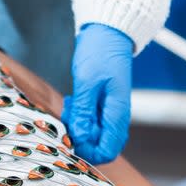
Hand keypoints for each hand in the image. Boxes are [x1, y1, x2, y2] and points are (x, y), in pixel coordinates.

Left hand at [62, 24, 134, 163]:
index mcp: (117, 112)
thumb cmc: (100, 52)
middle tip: (68, 118)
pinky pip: (89, 121)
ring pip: (92, 133)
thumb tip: (81, 138)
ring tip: (70, 106)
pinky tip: (72, 101)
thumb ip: (83, 112)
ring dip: (77, 125)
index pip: (108, 150)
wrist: (108, 32)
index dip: (88, 152)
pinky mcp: (101, 104)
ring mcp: (109, 110)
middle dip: (80, 138)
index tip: (71, 139)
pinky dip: (78, 116)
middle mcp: (116, 115)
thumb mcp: (87, 81)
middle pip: (100, 145)